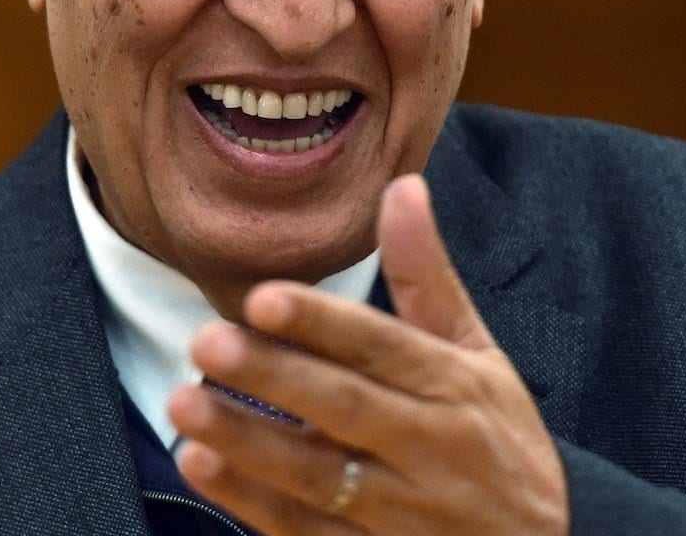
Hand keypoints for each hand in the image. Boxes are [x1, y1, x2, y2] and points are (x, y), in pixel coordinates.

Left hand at [168, 174, 568, 535]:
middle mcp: (429, 446)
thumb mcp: (478, 353)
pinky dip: (253, 501)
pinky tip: (202, 464)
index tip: (264, 297)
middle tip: (207, 342)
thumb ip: (427, 275)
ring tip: (185, 403)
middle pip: (344, 407)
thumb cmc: (500, 437)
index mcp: (453, 385)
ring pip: (318, 475)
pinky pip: (307, 531)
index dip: (323, 323)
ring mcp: (402, 511)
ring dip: (248, 442)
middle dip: (275, 375)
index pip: (382, 347)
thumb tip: (404, 185)